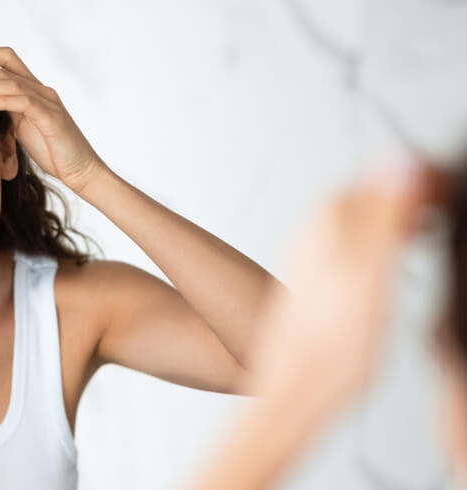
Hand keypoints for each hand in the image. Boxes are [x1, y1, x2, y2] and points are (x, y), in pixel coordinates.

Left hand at [0, 46, 104, 192]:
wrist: (81, 171)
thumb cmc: (54, 152)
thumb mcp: (25, 128)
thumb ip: (10, 112)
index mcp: (35, 91)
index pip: (7, 61)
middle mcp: (42, 91)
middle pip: (4, 69)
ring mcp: (48, 103)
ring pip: (10, 83)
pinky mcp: (51, 119)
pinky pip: (23, 104)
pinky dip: (1, 101)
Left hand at [246, 161, 439, 409]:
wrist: (296, 392)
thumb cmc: (332, 347)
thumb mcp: (371, 275)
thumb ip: (384, 216)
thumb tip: (399, 162)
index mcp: (327, 222)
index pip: (379, 176)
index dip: (419, 179)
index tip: (446, 191)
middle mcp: (312, 234)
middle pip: (366, 194)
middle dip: (405, 195)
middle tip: (440, 210)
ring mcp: (310, 258)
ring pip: (358, 220)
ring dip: (393, 219)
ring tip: (424, 232)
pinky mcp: (314, 283)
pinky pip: (351, 246)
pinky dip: (378, 245)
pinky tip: (391, 266)